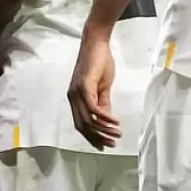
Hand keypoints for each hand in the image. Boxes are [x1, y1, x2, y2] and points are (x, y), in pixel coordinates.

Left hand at [67, 33, 119, 149]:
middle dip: (98, 138)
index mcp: (75, 98)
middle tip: (112, 144)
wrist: (96, 44)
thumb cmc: (99, 63)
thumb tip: (106, 120)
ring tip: (117, 134)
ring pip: (88, 119)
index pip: (80, 124)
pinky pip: (93, 108)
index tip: (103, 146)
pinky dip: (105, 118)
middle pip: (83, 126)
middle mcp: (73, 97)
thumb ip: (103, 103)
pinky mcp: (83, 86)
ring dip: (104, 130)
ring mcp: (76, 92)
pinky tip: (116, 122)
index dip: (91, 137)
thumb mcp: (101, 87)